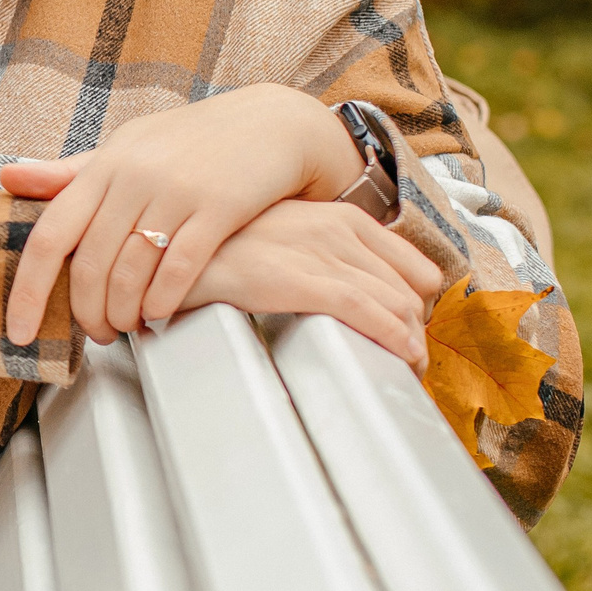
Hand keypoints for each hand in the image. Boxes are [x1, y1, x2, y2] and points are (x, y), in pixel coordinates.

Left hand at [0, 85, 369, 344]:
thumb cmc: (190, 142)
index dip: (29, 290)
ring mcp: (177, 191)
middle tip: (97, 334)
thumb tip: (7, 177)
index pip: (51, 236)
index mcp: (105, 165)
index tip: (20, 330)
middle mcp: (134, 176)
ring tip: (127, 328)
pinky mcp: (220, 208)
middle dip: (88, 313)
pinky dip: (163, 302)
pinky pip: (179, 270)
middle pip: (91, 265)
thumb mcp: (126, 149)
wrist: (270, 123)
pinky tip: (160, 315)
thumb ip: (69, 174)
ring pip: (132, 273)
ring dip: (124, 314)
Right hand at [175, 198, 440, 371]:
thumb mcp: (285, 240)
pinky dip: (393, 339)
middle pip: (411, 291)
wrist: (169, 245)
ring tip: (404, 372)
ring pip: (396, 304)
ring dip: (410, 346)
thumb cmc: (224, 251)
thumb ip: (323, 258)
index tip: (413, 335)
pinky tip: (398, 358)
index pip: (415, 267)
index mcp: (340, 218)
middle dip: (419, 334)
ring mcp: (320, 251)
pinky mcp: (300, 278)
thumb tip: (353, 297)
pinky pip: (368, 311)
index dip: (422, 308)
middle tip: (410, 365)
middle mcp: (338, 229)